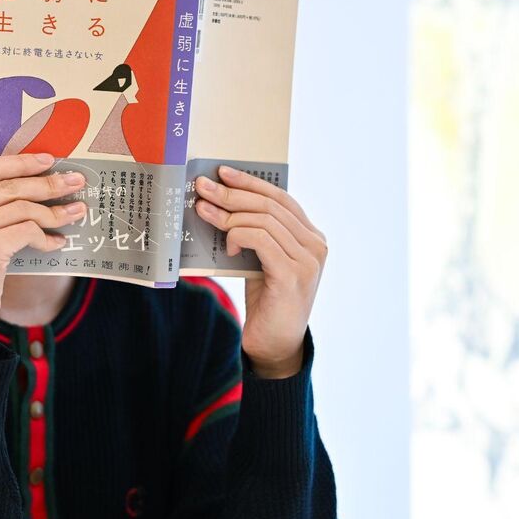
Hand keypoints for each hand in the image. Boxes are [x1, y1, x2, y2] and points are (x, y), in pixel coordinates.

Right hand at [0, 153, 85, 356]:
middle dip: (46, 183)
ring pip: (21, 208)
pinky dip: (47, 236)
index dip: (18, 163)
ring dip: (54, 211)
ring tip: (76, 213)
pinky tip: (57, 243)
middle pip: (6, 186)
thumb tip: (28, 186)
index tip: (47, 160)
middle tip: (75, 181)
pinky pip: (26, 231)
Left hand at [194, 166, 326, 377]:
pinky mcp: (293, 275)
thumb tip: (220, 202)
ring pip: (264, 220)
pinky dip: (238, 236)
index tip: (223, 172)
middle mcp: (316, 245)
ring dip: (228, 214)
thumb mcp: (262, 260)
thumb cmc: (266, 301)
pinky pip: (261, 240)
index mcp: (311, 237)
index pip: (281, 199)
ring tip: (203, 212)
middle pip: (270, 206)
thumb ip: (255, 234)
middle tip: (202, 188)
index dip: (251, 183)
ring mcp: (308, 261)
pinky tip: (226, 246)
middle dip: (232, 194)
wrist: (274, 346)